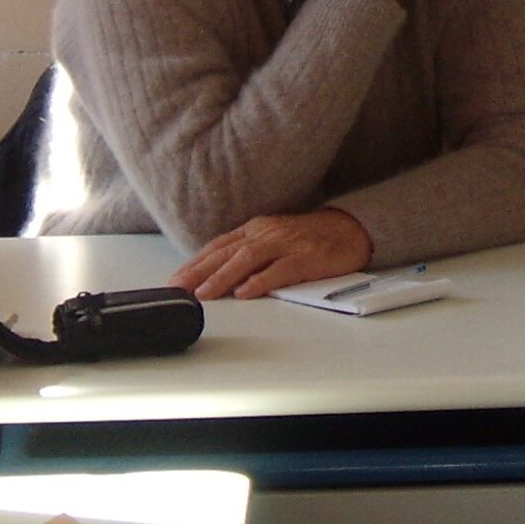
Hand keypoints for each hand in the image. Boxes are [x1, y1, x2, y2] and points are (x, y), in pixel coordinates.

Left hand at [169, 207, 374, 298]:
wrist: (349, 229)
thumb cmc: (310, 239)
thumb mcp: (273, 239)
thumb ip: (249, 254)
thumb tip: (218, 277)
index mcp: (256, 230)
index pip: (218, 246)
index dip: (194, 263)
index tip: (174, 280)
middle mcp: (267, 234)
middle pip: (226, 252)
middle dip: (198, 272)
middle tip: (177, 290)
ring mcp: (286, 244)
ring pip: (247, 259)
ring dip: (222, 277)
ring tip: (204, 294)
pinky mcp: (306, 258)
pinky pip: (280, 270)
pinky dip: (260, 281)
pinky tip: (245, 292)